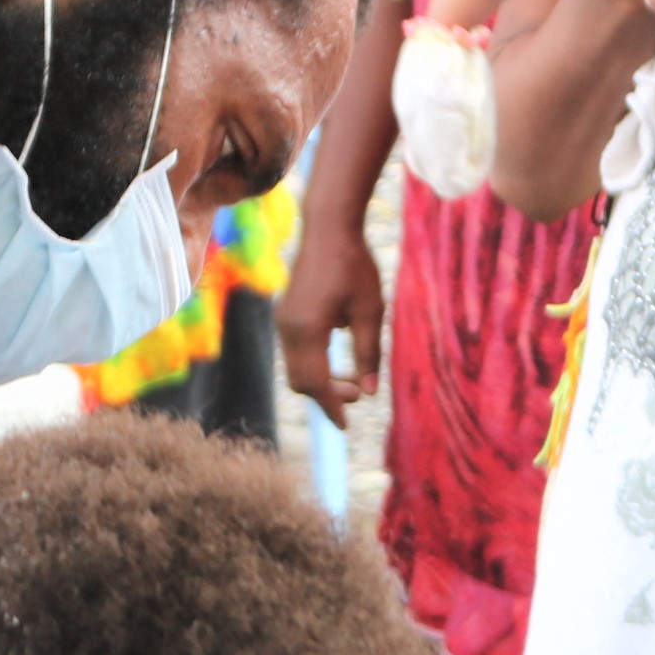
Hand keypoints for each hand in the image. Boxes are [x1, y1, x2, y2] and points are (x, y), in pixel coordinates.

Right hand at [276, 208, 383, 426]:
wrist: (329, 228)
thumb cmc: (354, 266)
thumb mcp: (371, 311)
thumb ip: (369, 353)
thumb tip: (370, 391)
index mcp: (308, 330)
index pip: (316, 383)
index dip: (332, 407)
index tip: (346, 426)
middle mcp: (288, 329)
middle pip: (301, 381)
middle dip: (326, 395)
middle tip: (358, 395)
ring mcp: (283, 321)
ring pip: (296, 368)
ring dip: (320, 379)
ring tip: (351, 379)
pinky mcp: (285, 314)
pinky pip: (295, 352)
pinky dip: (314, 364)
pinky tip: (337, 355)